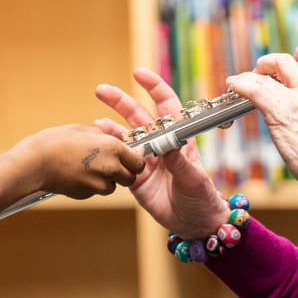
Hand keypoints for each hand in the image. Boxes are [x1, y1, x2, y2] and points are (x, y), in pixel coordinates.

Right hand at [17, 124, 145, 199]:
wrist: (34, 163)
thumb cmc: (55, 142)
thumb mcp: (83, 129)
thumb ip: (102, 135)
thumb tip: (111, 138)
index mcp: (112, 148)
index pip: (139, 160)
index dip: (135, 158)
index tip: (129, 154)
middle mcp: (110, 168)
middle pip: (131, 177)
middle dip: (125, 172)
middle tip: (114, 163)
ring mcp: (98, 184)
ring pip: (114, 186)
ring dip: (108, 179)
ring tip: (92, 168)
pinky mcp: (86, 195)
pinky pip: (96, 191)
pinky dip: (92, 185)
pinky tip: (79, 174)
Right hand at [95, 69, 228, 237]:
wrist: (195, 224)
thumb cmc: (202, 198)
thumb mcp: (194, 179)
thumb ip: (180, 162)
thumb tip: (170, 144)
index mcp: (178, 139)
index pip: (166, 106)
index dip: (154, 87)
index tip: (139, 73)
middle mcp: (161, 145)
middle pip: (138, 116)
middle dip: (120, 102)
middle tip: (102, 91)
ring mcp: (147, 160)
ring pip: (125, 137)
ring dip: (110, 128)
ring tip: (95, 123)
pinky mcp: (136, 178)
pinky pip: (119, 161)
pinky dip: (107, 152)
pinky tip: (97, 145)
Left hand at [224, 44, 297, 195]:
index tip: (294, 61)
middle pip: (286, 59)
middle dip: (270, 62)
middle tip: (262, 72)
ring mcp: (296, 98)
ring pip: (267, 70)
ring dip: (251, 73)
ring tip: (242, 79)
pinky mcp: (279, 111)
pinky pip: (254, 89)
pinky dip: (240, 84)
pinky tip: (234, 85)